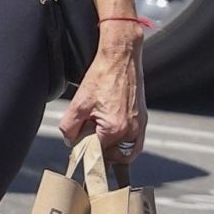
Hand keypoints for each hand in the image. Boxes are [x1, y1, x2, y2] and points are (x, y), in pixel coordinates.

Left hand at [59, 33, 147, 167]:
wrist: (120, 57)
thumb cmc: (102, 76)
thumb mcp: (78, 103)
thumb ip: (70, 127)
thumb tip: (71, 141)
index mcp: (115, 129)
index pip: (96, 154)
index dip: (85, 150)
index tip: (78, 145)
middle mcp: (131, 131)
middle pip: (113, 156)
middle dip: (101, 151)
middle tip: (90, 139)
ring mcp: (140, 126)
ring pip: (126, 152)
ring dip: (114, 151)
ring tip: (101, 138)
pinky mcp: (143, 119)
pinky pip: (135, 142)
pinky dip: (125, 144)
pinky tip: (114, 135)